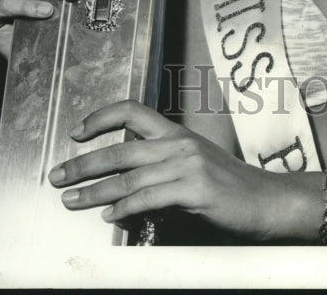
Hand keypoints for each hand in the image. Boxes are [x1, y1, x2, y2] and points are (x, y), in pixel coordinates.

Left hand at [47, 101, 321, 242]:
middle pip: (121, 148)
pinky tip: (111, 217)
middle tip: (57, 176)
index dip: (101, 117)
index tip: (76, 132)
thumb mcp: (192, 170)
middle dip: (83, 163)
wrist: (269, 202)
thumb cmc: (230, 189)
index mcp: (177, 134)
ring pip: (129, 176)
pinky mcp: (195, 190)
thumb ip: (159, 174)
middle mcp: (179, 144)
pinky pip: (151, 198)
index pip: (133, 110)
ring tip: (71, 200)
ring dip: (94, 191)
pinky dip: (127, 208)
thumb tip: (121, 192)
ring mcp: (188, 165)